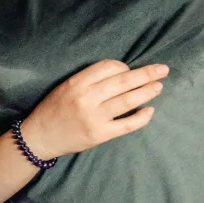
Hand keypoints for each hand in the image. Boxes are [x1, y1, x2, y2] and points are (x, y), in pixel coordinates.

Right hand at [21, 60, 166, 159]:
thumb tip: (120, 74)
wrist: (40, 137)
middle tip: (163, 69)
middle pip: (123, 81)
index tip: (129, 70)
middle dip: (146, 74)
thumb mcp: (65, 87)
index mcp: (76, 83)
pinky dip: (142, 117)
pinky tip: (150, 111)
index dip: (123, 66)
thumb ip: (88, 80)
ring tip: (159, 86)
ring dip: (147, 92)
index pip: (108, 67)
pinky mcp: (100, 134)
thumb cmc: (53, 109)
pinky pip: (127, 124)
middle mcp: (86, 98)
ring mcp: (94, 117)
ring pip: (128, 100)